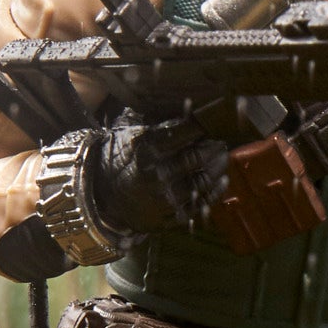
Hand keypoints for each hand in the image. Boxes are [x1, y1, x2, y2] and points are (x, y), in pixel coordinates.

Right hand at [86, 118, 230, 236]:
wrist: (103, 198)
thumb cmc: (123, 161)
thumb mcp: (133, 137)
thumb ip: (160, 127)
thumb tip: (191, 109)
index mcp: (147, 151)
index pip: (184, 132)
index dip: (202, 125)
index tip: (213, 120)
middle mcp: (157, 175)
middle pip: (197, 158)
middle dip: (215, 148)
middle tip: (221, 141)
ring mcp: (165, 199)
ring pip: (203, 182)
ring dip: (218, 168)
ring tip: (223, 157)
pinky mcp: (170, 218)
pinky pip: (200, 206)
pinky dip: (215, 192)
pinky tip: (222, 180)